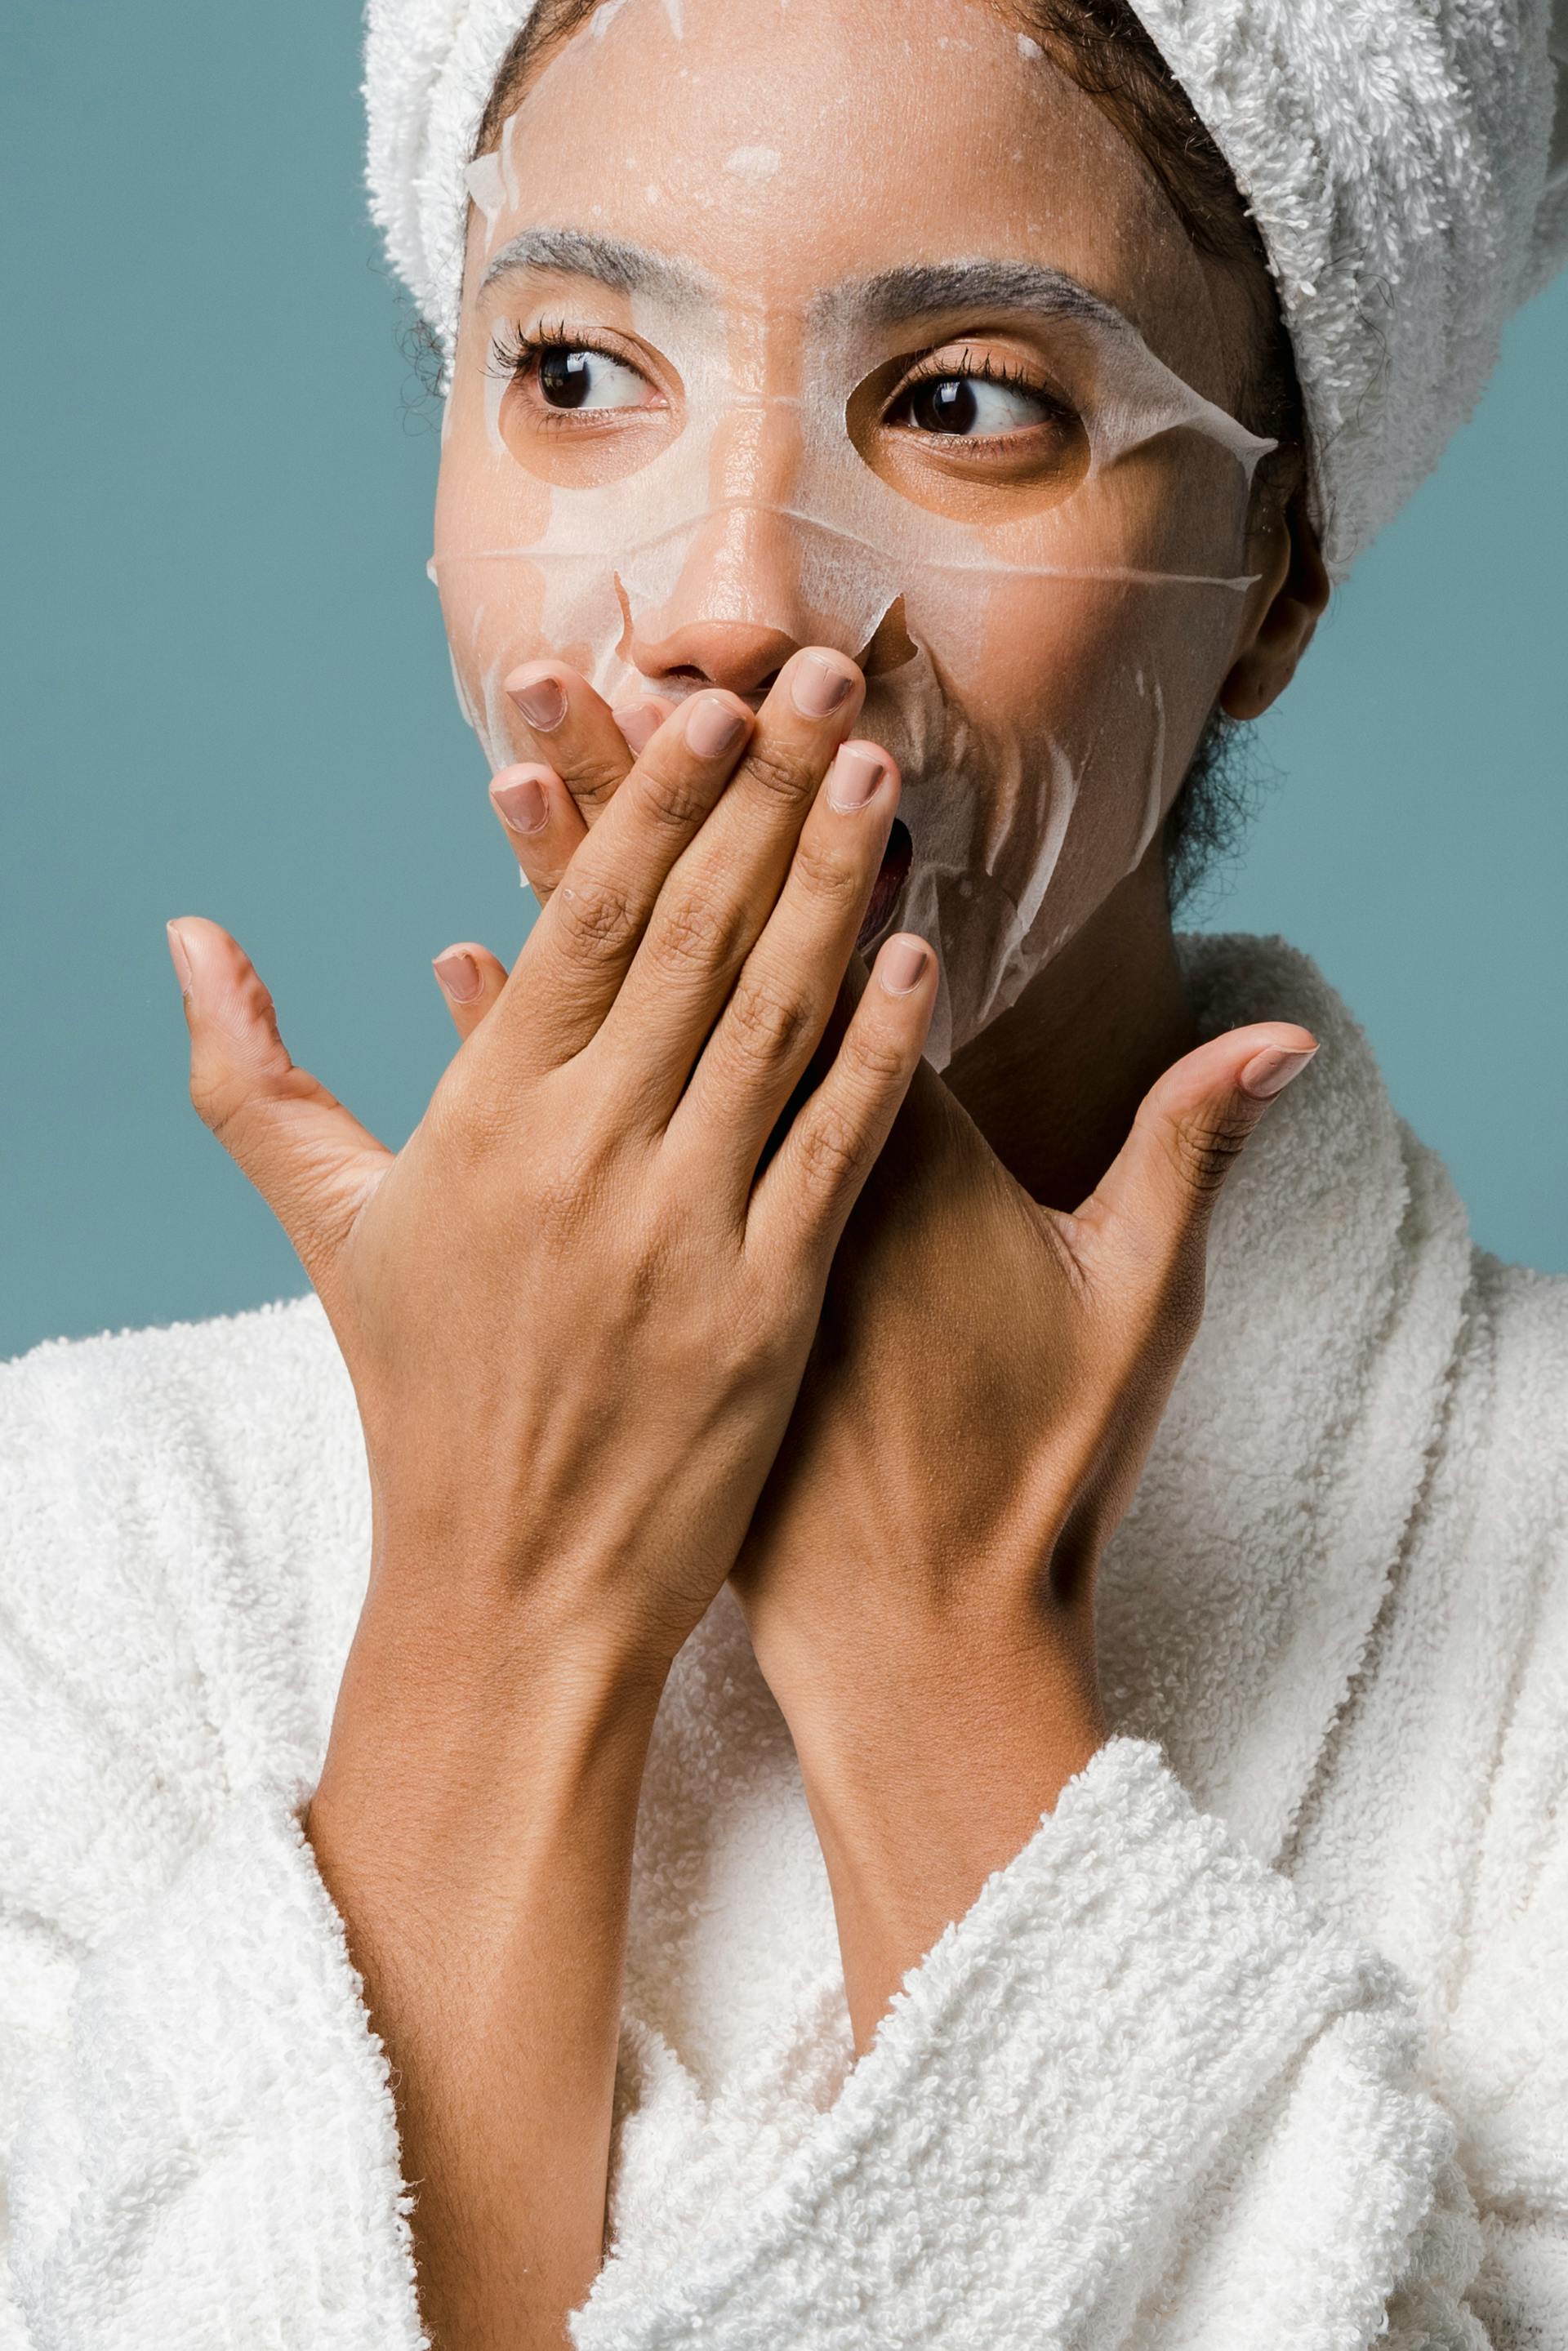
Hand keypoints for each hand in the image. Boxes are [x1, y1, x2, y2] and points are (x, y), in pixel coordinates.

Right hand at [169, 648, 931, 1679]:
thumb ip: (253, 1076)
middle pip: (696, 940)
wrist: (508, 1591)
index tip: (704, 705)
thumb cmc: (420, 1400)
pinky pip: (836, 1151)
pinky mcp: (767, 1312)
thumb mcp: (331, 1229)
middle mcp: (586, 1158)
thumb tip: (188, 937)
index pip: (584, 925)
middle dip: (764, 796)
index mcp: (486, 1123)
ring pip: (777, 1021)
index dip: (651, 805)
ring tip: (880, 778)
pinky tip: (921, 960)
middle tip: (824, 680)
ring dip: (837, 887)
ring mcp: (683, 1233)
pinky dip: (882, 1052)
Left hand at [435, 668, 1312, 2047]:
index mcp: (897, 1154)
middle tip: (582, 668)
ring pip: (618, 1024)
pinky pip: (562, 1147)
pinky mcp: (644, 1282)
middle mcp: (774, 1172)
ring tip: (511, 771)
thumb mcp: (1131, 1309)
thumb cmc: (1029, 1474)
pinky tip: (457, 961)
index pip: (840, 951)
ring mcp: (694, 1230)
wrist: (911, 1636)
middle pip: (707, 950)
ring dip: (568, 893)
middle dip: (653, 803)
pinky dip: (514, 1054)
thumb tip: (1284, 1040)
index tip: (755, 705)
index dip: (794, 825)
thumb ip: (1190, 1155)